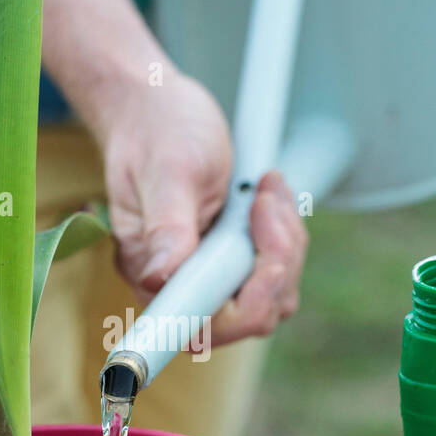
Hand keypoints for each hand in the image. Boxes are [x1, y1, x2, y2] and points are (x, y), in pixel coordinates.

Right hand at [100, 69, 306, 344]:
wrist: (155, 110)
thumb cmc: (154, 134)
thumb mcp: (167, 172)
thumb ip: (167, 227)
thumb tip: (159, 279)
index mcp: (151, 273)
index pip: (201, 325)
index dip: (247, 303)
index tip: (269, 258)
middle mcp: (177, 284)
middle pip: (250, 314)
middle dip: (276, 260)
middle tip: (266, 201)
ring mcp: (207, 275)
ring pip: (272, 294)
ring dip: (285, 244)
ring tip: (267, 190)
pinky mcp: (230, 262)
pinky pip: (275, 270)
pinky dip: (284, 235)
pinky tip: (269, 196)